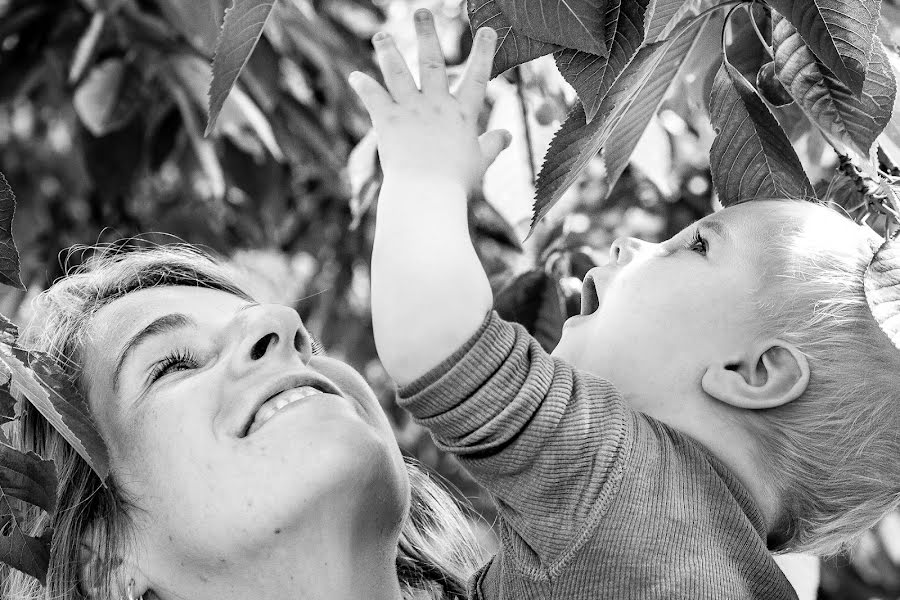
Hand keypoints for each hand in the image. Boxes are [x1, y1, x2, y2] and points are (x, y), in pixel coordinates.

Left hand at [348, 10, 510, 192]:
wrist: (426, 195)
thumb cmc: (455, 183)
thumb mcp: (480, 162)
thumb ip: (493, 145)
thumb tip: (507, 136)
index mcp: (462, 114)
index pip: (477, 76)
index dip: (484, 52)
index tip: (488, 29)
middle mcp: (436, 105)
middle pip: (432, 62)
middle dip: (427, 34)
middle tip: (421, 11)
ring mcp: (411, 110)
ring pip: (398, 72)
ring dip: (388, 51)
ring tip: (381, 34)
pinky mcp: (387, 121)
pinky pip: (373, 98)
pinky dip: (364, 87)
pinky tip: (355, 76)